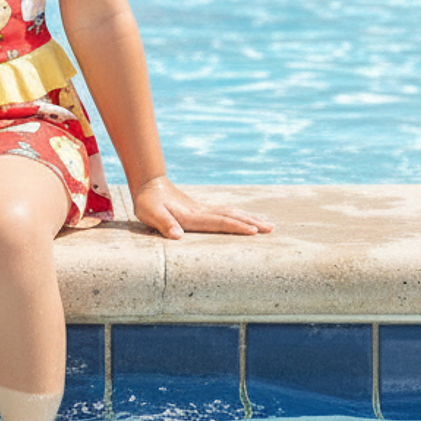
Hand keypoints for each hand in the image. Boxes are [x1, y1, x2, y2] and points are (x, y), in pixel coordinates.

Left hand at [132, 177, 272, 239]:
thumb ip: (164, 224)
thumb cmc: (148, 202)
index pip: (220, 222)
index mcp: (192, 216)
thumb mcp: (151, 214)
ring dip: (249, 217)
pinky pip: (224, 213)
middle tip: (272, 228)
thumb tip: (178, 236)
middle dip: (252, 222)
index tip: (255, 231)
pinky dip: (238, 215)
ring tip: (267, 223)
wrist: (148, 184)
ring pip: (230, 212)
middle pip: (231, 216)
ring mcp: (202, 209)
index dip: (237, 226)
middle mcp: (201, 212)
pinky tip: (244, 217)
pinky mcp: (200, 210)